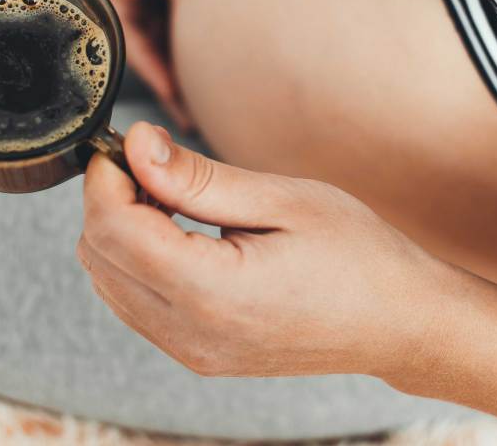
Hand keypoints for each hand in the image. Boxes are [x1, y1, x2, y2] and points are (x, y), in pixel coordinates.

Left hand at [78, 122, 453, 378]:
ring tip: (169, 197)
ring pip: (106, 281)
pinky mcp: (195, 353)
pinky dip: (135, 260)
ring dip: (120, 230)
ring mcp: (190, 351)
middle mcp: (190, 333)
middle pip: (98, 256)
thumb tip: (136, 146)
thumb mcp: (281, 199)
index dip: (106, 177)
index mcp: (211, 293)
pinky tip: (174, 233)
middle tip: (152, 164)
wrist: (399, 323)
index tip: (127, 143)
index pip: (113, 229)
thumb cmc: (357, 257)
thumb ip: (197, 178)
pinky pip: (132, 302)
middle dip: (109, 199)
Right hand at [102, 0, 207, 130]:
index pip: (128, 24)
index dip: (149, 64)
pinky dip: (198, 48)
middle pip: (148, 40)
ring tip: (203, 108)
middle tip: (191, 119)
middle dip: (167, 81)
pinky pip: (188, 20)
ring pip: (169, 35)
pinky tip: (218, 70)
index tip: (174, 96)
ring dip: (183, 71)